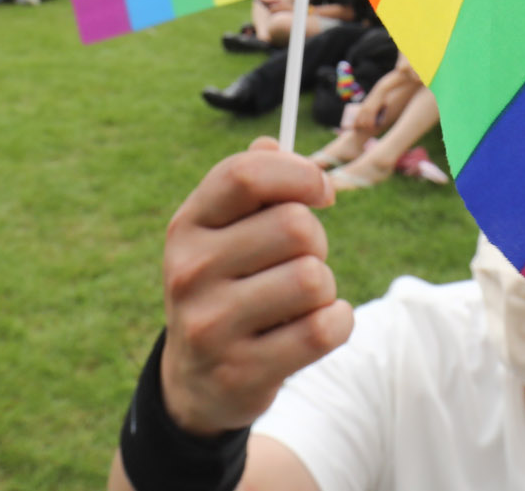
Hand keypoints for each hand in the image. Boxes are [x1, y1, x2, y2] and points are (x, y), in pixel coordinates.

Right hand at [159, 138, 352, 436]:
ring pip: (314, 279)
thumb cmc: (226, 287)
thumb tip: (274, 143)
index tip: (321, 192)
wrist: (196, 381)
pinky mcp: (242, 372)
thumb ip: (251, 186)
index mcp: (187, 226)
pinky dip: (337, 323)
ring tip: (300, 301)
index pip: (245, 173)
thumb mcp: (222, 234)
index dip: (299, 173)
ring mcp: (211, 326)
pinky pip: (323, 329)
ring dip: (325, 288)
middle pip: (296, 226)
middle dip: (317, 242)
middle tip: (299, 262)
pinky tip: (317, 326)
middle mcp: (190, 271)